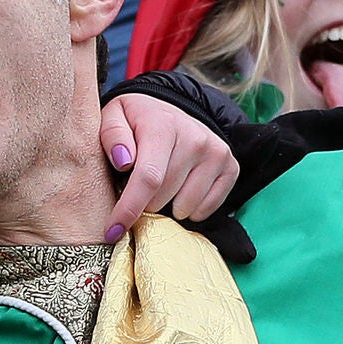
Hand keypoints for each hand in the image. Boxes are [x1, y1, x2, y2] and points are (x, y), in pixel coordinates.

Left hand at [100, 91, 243, 238]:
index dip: (128, 209)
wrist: (167, 111)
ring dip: (166, 206)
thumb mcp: (112, 118)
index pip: (148, 178)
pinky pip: (207, 208)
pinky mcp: (230, 166)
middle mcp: (195, 138)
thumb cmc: (134, 121)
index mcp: (163, 126)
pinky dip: (190, 209)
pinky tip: (179, 192)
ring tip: (159, 186)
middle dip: (143, 204)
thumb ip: (112, 136)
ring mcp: (216, 153)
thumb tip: (123, 161)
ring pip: (185, 207)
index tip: (113, 232)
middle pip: (162, 198)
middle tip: (136, 189)